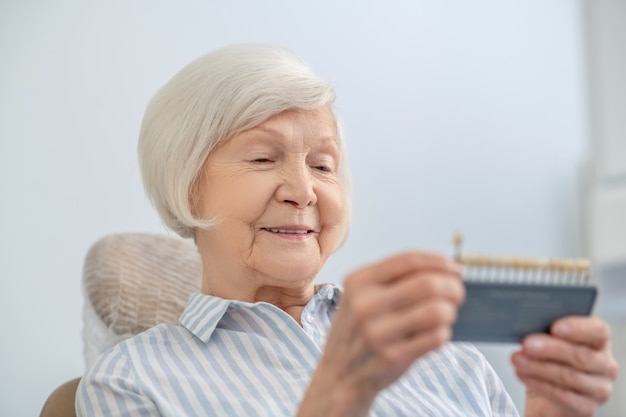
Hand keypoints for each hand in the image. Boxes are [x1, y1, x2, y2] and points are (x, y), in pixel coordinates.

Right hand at [299, 252, 463, 416]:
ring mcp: (377, 332)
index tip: (455, 269)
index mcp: (358, 281)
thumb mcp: (361, 295)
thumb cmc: (359, 328)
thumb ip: (395, 279)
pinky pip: (436, 337)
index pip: (408, 260)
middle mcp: (365, 304)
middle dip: (452, 287)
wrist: (339, 374)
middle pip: (427, 284)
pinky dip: (444, 332)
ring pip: (437, 310)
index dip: (439, 262)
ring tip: (446, 315)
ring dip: (450, 311)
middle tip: (457, 294)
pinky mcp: (392, 357)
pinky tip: (435, 333)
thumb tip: (446, 269)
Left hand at [512, 316, 618, 416]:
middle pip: (582, 356)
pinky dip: (538, 384)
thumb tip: (527, 325)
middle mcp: (604, 365)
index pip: (598, 331)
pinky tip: (522, 374)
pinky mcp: (586, 408)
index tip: (555, 328)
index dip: (578, 329)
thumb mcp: (550, 340)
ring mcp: (599, 389)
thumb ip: (546, 331)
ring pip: (570, 377)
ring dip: (538, 367)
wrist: (548, 393)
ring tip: (518, 360)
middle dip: (550, 349)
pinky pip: (562, 396)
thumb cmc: (550, 359)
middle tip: (527, 344)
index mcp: (598, 341)